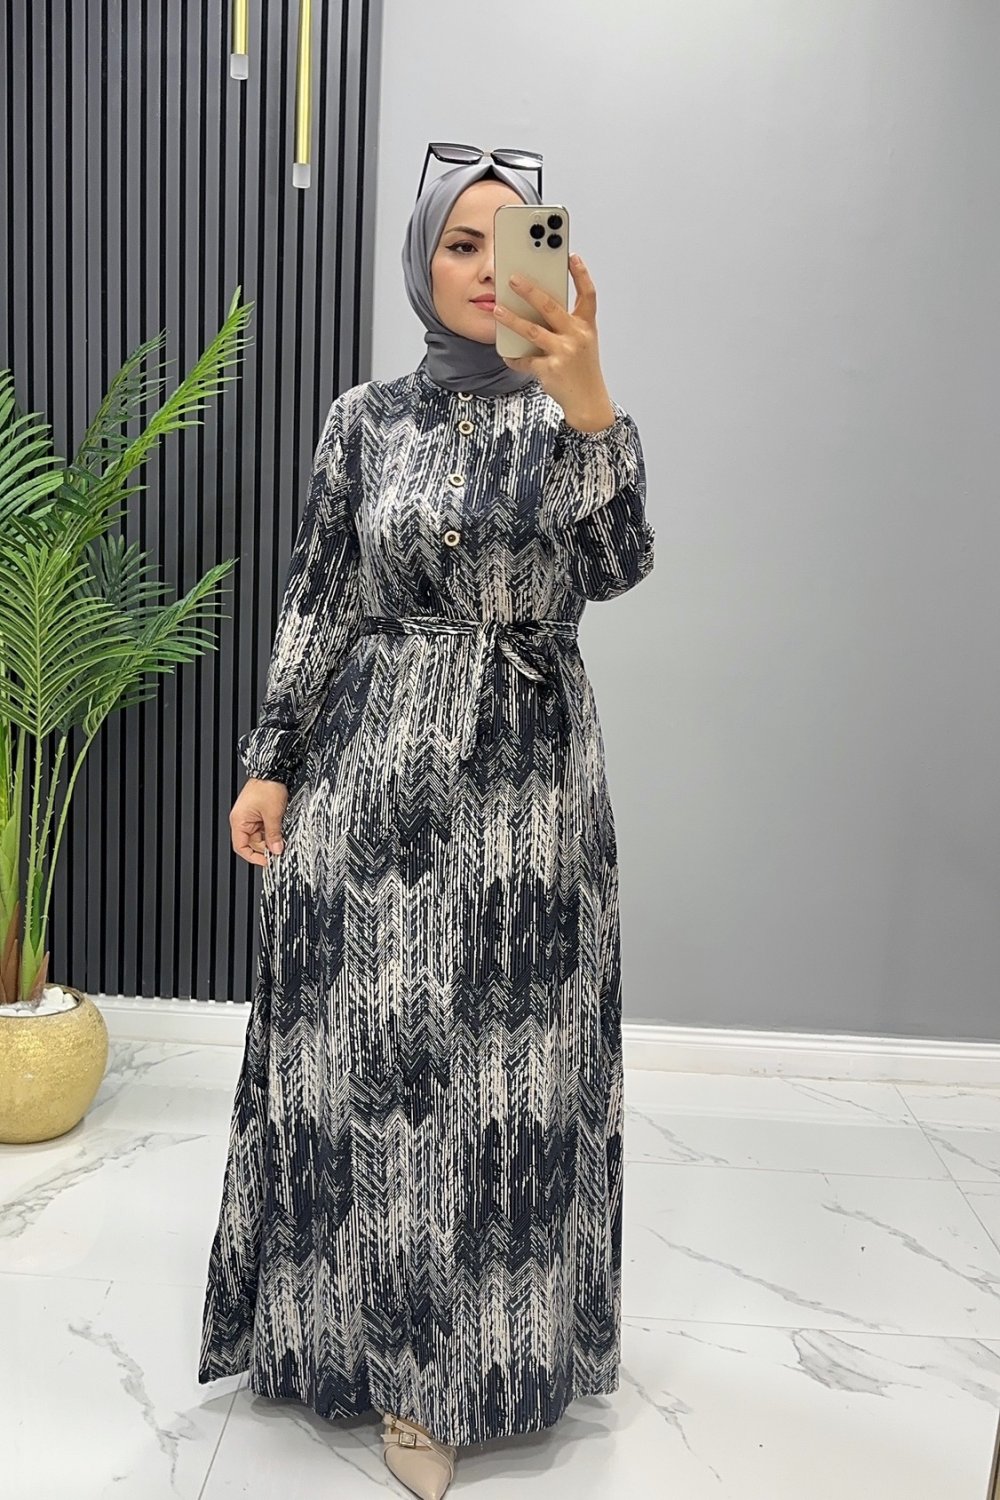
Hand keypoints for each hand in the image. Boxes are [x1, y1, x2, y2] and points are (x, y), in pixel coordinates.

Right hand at [231, 777, 287, 866]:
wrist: (274, 770)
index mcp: (239, 821)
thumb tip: (276, 850)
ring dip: (270, 839)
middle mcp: (242, 820)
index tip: (266, 862)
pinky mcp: (259, 813)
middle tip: (279, 850)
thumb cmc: (268, 786)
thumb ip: (274, 835)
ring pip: (260, 836)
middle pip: (252, 843)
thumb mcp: (273, 814)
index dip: (253, 857)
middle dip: (265, 847)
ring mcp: (250, 816)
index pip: (241, 847)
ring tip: (281, 839)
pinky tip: (280, 830)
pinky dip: (272, 831)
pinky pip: (264, 828)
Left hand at [493, 253, 613, 425]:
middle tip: (513, 279)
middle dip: (530, 291)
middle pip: (551, 307)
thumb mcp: (582, 343)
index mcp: (586, 326)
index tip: (571, 256)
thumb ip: (567, 324)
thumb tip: (539, 305)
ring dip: (512, 319)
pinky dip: (515, 357)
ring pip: (532, 331)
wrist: (588, 402)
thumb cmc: (582, 369)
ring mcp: (563, 353)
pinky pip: (526, 360)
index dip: (581, 274)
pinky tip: (507, 354)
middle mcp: (577, 336)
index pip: (588, 295)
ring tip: (498, 309)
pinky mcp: (550, 369)